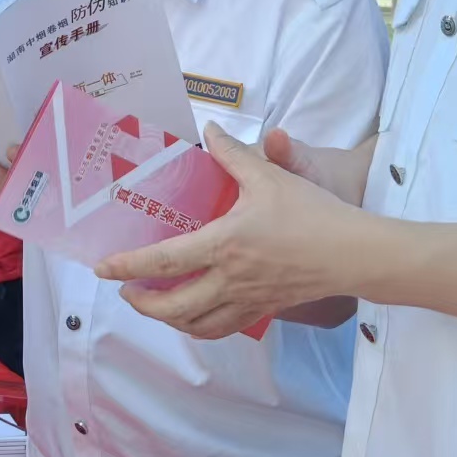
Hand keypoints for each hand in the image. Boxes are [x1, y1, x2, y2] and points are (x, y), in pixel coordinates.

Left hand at [94, 122, 373, 339]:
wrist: (354, 252)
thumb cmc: (312, 213)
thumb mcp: (269, 176)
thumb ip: (234, 153)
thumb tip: (209, 129)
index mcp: (224, 244)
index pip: (166, 261)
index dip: (129, 266)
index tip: (103, 268)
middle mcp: (230, 278)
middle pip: (174, 307)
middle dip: (142, 304)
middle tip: (125, 289)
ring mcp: (248, 299)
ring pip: (197, 325)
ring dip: (168, 319)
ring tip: (154, 304)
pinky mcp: (265, 309)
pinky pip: (223, 327)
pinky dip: (200, 326)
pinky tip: (195, 313)